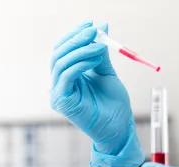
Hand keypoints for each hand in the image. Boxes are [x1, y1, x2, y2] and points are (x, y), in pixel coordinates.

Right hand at [50, 21, 143, 166]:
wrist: (120, 129)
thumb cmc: (115, 106)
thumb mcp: (107, 74)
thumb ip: (100, 55)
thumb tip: (100, 29)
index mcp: (69, 77)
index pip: (65, 50)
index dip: (76, 35)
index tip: (92, 25)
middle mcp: (60, 84)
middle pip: (60, 53)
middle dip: (77, 39)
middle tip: (94, 30)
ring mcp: (59, 92)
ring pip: (62, 62)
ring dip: (81, 50)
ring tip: (99, 45)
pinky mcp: (62, 101)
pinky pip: (67, 76)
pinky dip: (80, 63)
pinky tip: (95, 59)